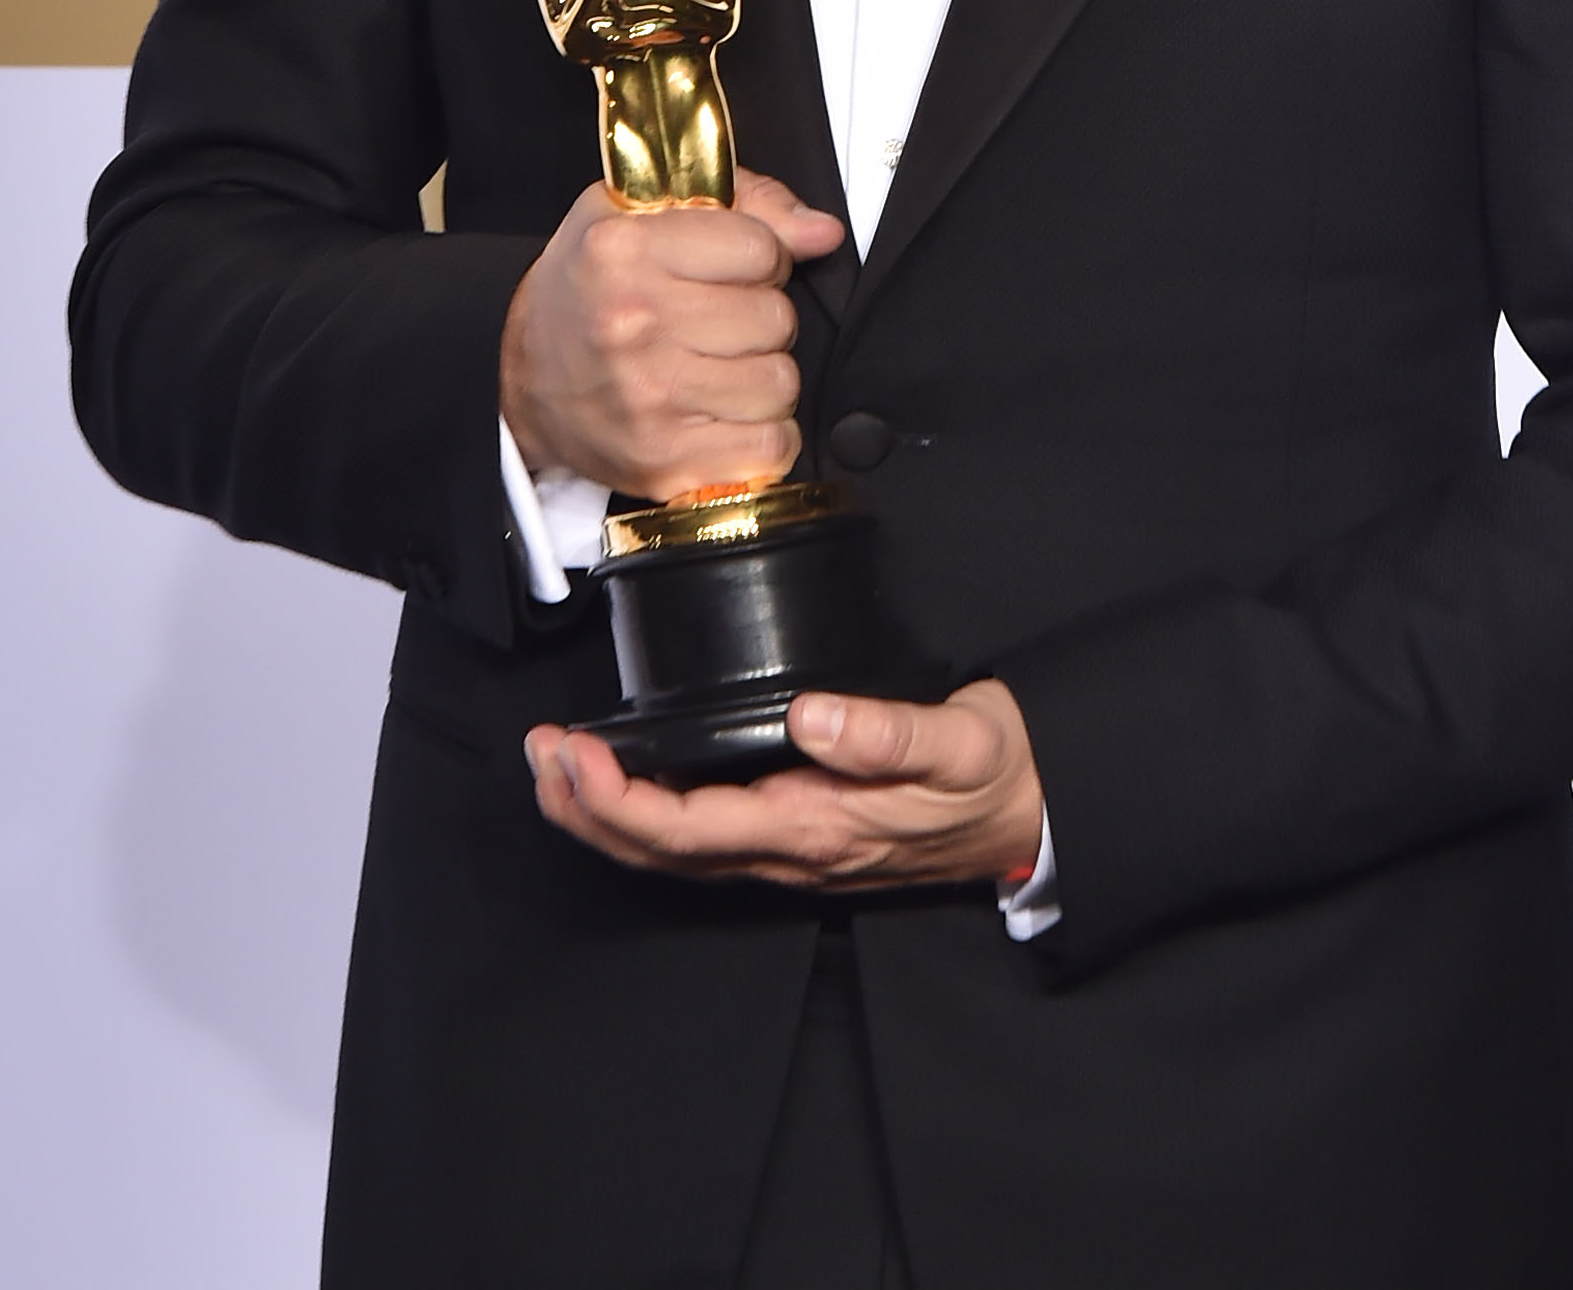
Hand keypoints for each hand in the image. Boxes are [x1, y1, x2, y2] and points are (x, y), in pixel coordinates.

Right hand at [499, 170, 842, 492]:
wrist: (521, 381)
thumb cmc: (590, 290)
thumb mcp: (642, 213)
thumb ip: (747, 204)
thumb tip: (823, 232)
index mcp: (624, 249)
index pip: (762, 247)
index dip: (758, 257)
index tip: (728, 269)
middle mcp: (633, 323)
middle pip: (776, 319)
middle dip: (759, 318)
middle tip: (716, 322)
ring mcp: (649, 398)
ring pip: (780, 383)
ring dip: (761, 376)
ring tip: (716, 366)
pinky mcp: (664, 461)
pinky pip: (771, 447)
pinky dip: (760, 433)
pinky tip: (722, 413)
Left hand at [524, 680, 1044, 891]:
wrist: (1032, 816)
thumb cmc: (995, 777)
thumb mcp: (962, 743)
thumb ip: (889, 734)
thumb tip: (813, 717)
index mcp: (817, 827)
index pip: (690, 828)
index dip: (619, 798)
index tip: (576, 751)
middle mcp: (790, 853)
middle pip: (660, 852)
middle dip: (586, 808)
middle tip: (540, 751)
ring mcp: (788, 853)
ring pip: (671, 855)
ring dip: (604, 816)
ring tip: (557, 767)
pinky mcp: (793, 839)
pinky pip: (698, 843)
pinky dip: (644, 817)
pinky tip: (625, 786)